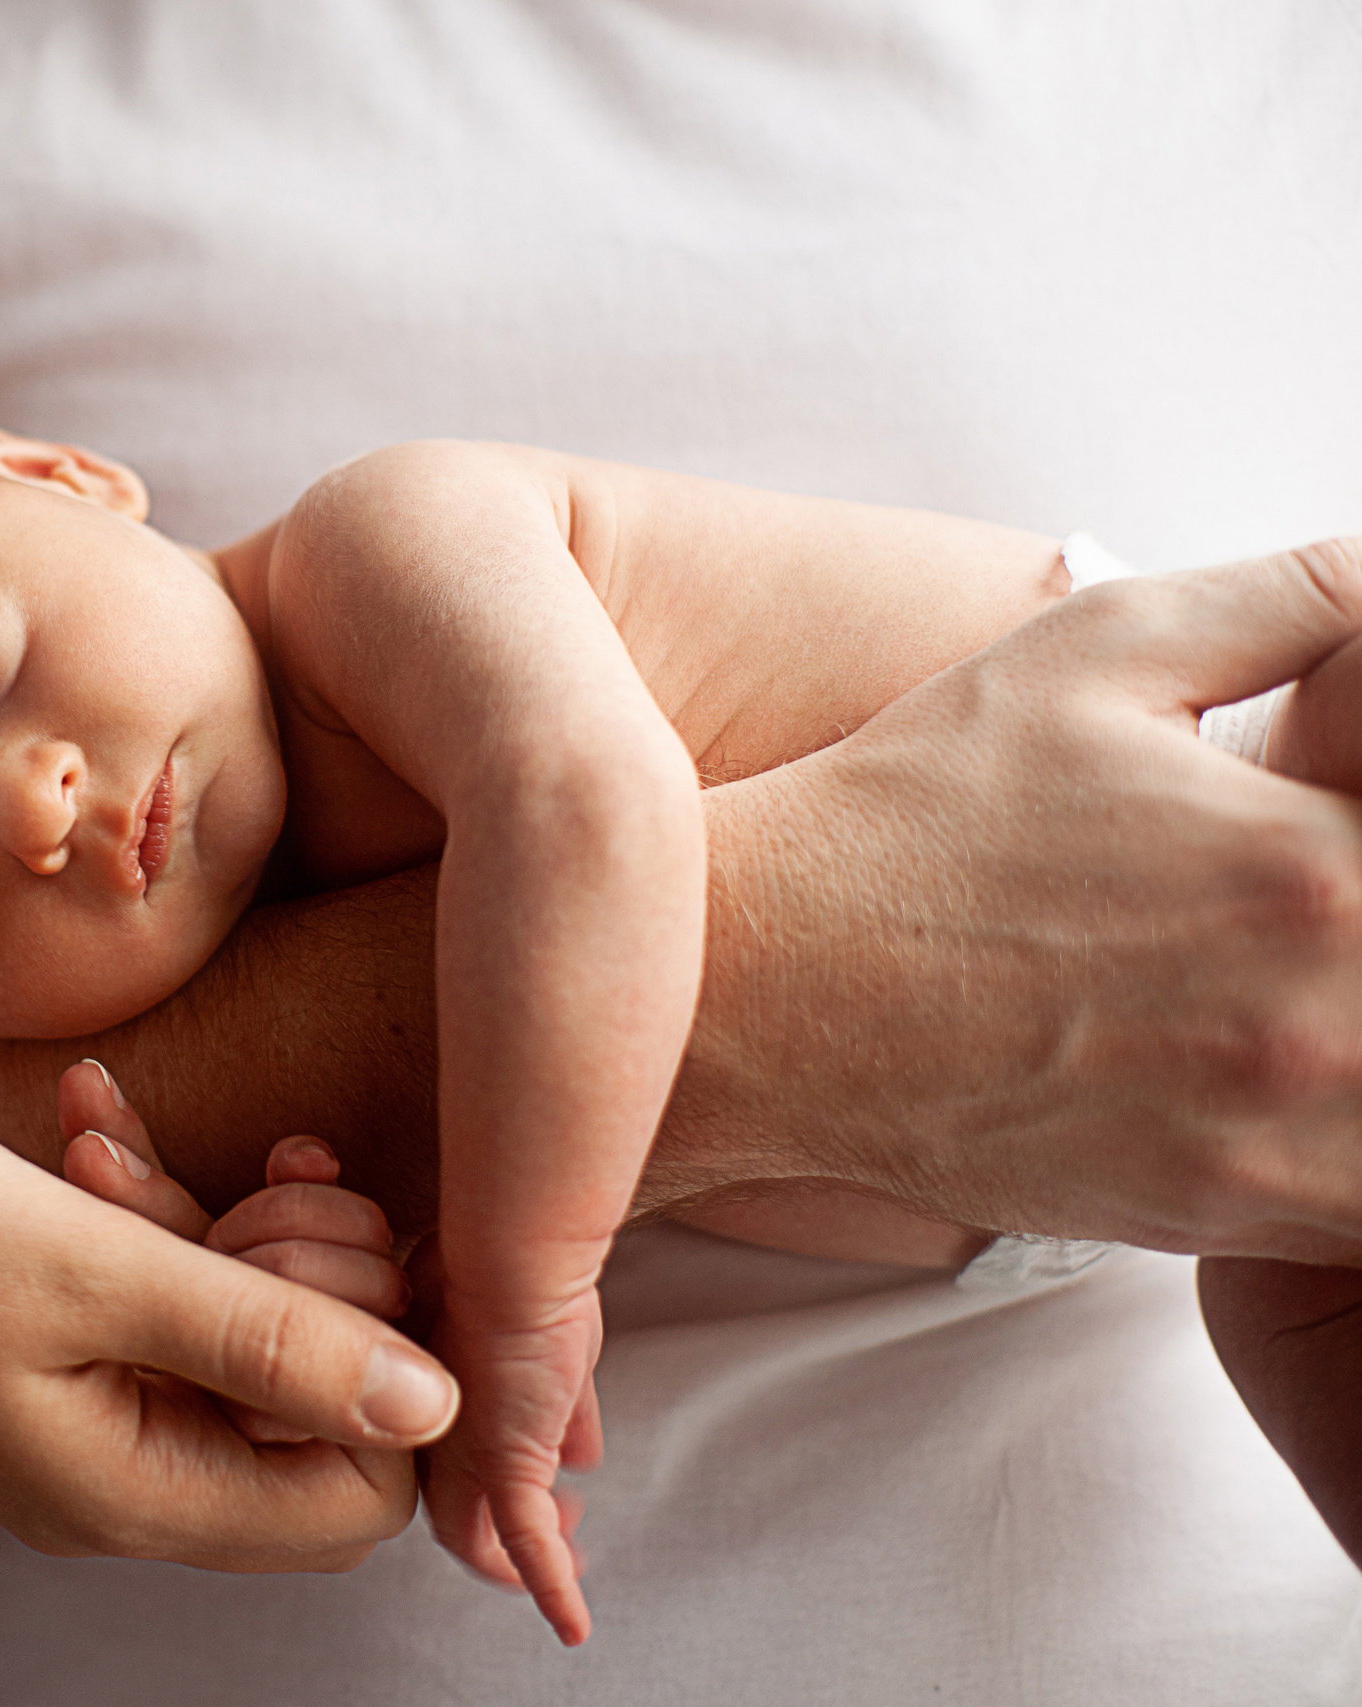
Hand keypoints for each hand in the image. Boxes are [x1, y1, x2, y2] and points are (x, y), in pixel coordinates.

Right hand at [0, 1090, 457, 1572]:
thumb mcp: (93, 1266)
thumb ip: (268, 1337)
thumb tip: (435, 1404)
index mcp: (132, 1490)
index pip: (356, 1489)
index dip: (385, 1364)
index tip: (345, 1235)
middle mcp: (117, 1480)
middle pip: (313, 1415)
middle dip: (313, 1278)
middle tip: (257, 1179)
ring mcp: (82, 1418)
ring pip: (238, 1340)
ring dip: (222, 1223)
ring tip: (125, 1146)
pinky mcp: (51, 1352)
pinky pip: (156, 1295)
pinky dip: (150, 1210)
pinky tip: (94, 1121)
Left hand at [415, 1258, 603, 1643]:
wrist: (514, 1251)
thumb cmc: (524, 1271)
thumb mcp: (554, 1349)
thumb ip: (563, 1405)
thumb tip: (583, 1457)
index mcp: (435, 1391)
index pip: (450, 1453)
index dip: (485, 1478)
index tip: (540, 1486)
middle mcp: (439, 1426)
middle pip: (459, 1498)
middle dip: (506, 1524)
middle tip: (559, 1532)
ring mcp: (466, 1450)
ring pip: (481, 1531)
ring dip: (525, 1558)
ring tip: (565, 1565)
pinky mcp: (503, 1463)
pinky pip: (524, 1543)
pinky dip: (550, 1587)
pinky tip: (572, 1627)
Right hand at [665, 539, 1361, 1258]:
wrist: (764, 988)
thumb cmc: (915, 817)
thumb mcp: (1096, 648)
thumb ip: (1302, 597)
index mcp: (1304, 858)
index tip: (1343, 840)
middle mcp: (1314, 1009)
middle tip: (1318, 915)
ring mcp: (1270, 1130)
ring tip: (1315, 1002)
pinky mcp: (1219, 1209)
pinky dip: (1355, 1151)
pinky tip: (1295, 1087)